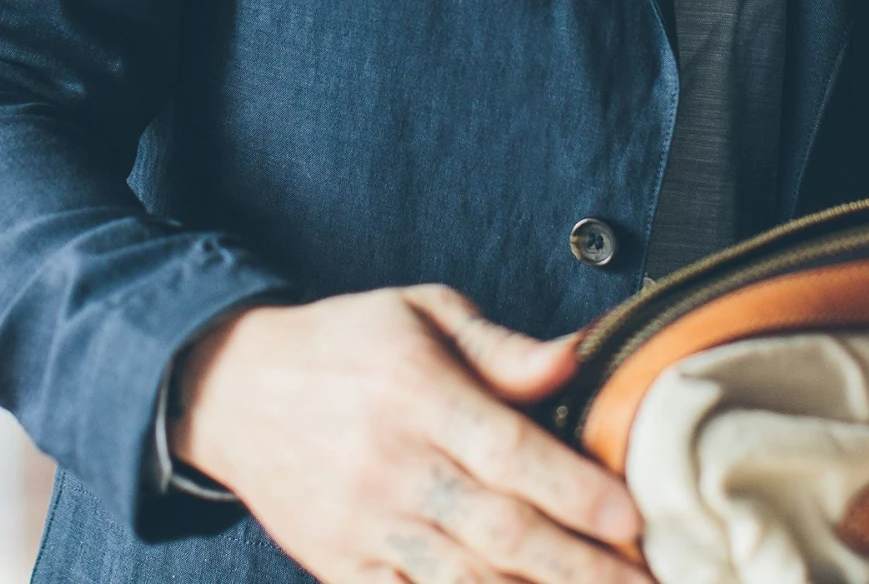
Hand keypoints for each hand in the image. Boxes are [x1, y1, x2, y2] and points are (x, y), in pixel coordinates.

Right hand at [170, 285, 648, 583]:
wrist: (235, 390)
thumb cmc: (345, 342)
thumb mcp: (421, 313)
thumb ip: (501, 345)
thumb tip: (580, 356)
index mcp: (418, 392)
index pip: (509, 450)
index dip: (574, 489)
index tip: (633, 517)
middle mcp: (393, 464)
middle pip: (499, 530)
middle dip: (580, 568)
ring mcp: (365, 526)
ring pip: (463, 583)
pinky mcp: (342, 569)